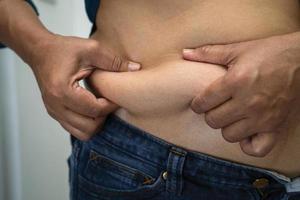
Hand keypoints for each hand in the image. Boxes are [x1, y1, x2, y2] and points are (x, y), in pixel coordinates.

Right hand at [29, 34, 140, 140]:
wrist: (40, 52)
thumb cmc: (63, 49)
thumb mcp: (91, 49)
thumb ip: (114, 61)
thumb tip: (136, 69)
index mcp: (63, 90)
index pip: (95, 111)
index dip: (111, 106)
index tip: (117, 96)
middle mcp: (56, 105)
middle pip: (89, 127)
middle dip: (104, 117)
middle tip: (109, 102)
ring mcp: (53, 112)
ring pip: (82, 133)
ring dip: (96, 123)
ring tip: (100, 107)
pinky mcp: (54, 114)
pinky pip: (74, 130)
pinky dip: (87, 124)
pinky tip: (92, 109)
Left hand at [183, 33, 299, 156]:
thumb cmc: (269, 53)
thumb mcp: (238, 49)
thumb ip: (209, 52)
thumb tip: (184, 53)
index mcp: (236, 81)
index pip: (203, 102)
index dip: (197, 103)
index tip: (200, 101)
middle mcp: (248, 102)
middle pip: (213, 121)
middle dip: (210, 113)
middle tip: (217, 106)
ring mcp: (263, 118)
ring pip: (229, 135)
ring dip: (226, 126)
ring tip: (231, 116)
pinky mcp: (275, 127)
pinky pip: (255, 149)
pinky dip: (247, 144)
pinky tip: (246, 131)